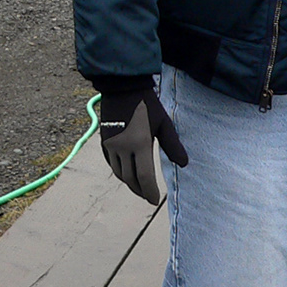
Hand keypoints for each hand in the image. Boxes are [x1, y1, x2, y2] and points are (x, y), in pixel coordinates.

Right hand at [97, 84, 187, 204]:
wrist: (122, 87)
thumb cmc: (147, 104)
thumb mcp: (163, 123)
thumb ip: (173, 145)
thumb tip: (183, 164)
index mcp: (139, 143)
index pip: (144, 176)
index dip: (149, 191)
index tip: (155, 200)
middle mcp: (122, 147)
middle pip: (130, 179)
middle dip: (140, 190)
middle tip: (149, 196)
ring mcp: (110, 145)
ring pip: (119, 173)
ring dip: (129, 183)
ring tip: (140, 187)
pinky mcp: (103, 142)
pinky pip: (111, 164)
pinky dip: (120, 172)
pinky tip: (127, 173)